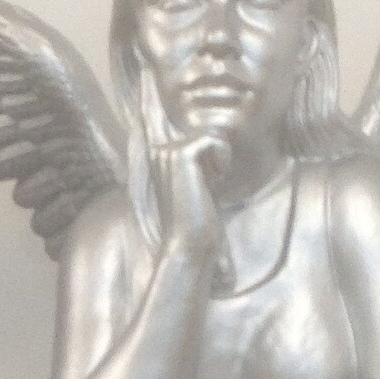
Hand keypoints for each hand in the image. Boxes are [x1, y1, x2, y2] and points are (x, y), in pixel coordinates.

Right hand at [153, 132, 225, 266]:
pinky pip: (214, 140)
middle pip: (204, 135)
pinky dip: (222, 160)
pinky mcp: (181, 154)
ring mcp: (167, 151)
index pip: (196, 138)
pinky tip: (214, 182)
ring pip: (210, 136)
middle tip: (206, 188)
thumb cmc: (195, 219)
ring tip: (209, 185)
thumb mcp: (196, 182)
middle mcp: (158, 150)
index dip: (209, 159)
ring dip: (219, 161)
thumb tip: (217, 138)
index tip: (202, 186)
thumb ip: (199, 160)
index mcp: (157, 156)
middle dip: (214, 159)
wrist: (187, 243)